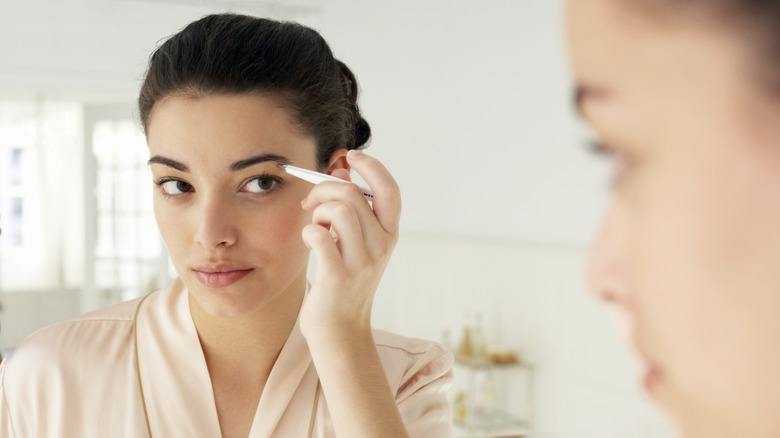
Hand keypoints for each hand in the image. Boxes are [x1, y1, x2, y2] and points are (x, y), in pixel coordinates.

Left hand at [298, 150, 400, 341]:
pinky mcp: (338, 276)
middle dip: (324, 189)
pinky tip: (309, 242)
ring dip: (318, 211)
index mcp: (389, 235)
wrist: (340, 330)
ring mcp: (361, 262)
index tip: (351, 156)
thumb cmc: (343, 281)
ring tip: (315, 227)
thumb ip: (351, 208)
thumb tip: (341, 168)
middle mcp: (381, 246)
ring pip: (338, 209)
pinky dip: (308, 231)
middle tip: (311, 203)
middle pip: (353, 194)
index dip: (373, 167)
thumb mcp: (356, 244)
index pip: (390, 190)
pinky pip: (318, 234)